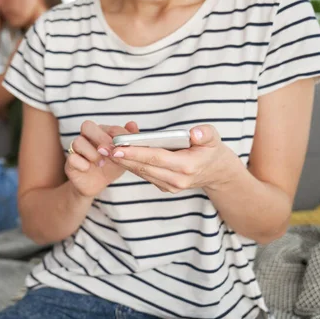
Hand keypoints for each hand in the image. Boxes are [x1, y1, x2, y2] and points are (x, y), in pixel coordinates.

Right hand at [66, 120, 138, 197]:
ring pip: (77, 141)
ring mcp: (76, 150)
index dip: (114, 134)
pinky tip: (89, 169)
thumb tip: (132, 124)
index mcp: (99, 133)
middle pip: (86, 126)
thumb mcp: (123, 154)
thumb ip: (128, 139)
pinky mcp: (70, 163)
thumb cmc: (111, 166)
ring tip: (101, 163)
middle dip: (101, 138)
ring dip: (92, 153)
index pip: (104, 125)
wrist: (98, 185)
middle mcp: (85, 138)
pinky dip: (82, 164)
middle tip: (111, 151)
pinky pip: (72, 158)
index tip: (123, 145)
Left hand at [110, 125, 240, 193]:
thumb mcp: (214, 138)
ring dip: (123, 162)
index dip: (136, 152)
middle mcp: (176, 180)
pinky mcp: (164, 186)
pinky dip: (131, 165)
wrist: (216, 172)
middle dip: (122, 157)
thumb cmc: (211, 150)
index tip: (117, 147)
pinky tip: (118, 155)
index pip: (156, 158)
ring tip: (106, 150)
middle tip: (103, 147)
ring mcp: (170, 186)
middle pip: (144, 167)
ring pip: (141, 172)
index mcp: (187, 167)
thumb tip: (195, 132)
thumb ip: (205, 134)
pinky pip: (144, 174)